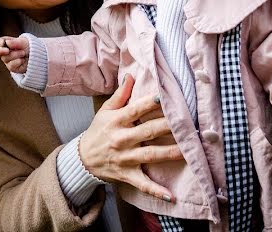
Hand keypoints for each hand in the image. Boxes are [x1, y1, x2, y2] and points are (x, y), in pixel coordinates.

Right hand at [0, 36, 28, 73]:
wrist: (37, 56)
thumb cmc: (30, 47)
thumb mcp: (24, 42)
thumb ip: (15, 42)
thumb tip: (7, 42)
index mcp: (7, 43)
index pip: (0, 42)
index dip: (0, 42)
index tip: (3, 43)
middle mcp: (6, 52)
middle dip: (1, 51)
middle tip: (7, 50)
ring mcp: (8, 60)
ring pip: (5, 58)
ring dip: (15, 55)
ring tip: (23, 53)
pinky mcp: (12, 68)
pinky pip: (11, 66)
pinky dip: (17, 62)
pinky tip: (23, 60)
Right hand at [78, 74, 183, 202]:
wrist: (82, 159)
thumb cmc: (98, 131)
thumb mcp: (105, 111)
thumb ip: (120, 95)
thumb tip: (131, 75)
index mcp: (117, 121)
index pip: (135, 109)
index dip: (149, 103)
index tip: (165, 97)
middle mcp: (122, 139)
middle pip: (148, 131)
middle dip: (169, 126)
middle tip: (189, 123)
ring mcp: (125, 158)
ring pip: (150, 155)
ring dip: (170, 153)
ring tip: (188, 150)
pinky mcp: (127, 175)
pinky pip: (143, 183)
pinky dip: (156, 191)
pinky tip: (171, 196)